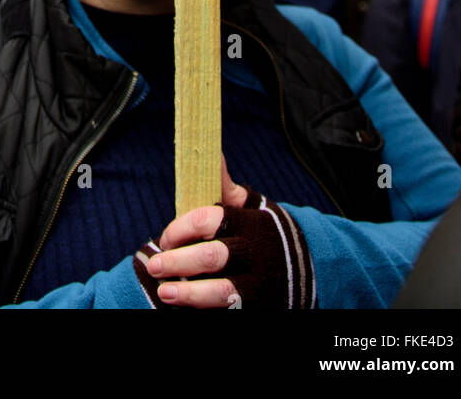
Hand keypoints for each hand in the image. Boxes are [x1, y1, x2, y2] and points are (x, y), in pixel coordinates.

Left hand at [136, 154, 315, 309]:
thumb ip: (224, 186)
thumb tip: (211, 149)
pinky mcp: (258, 307)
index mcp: (249, 223)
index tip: (165, 238)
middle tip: (155, 264)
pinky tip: (183, 308)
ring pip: (222, 291)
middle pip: (213, 256)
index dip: (182, 229)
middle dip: (179, 261)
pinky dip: (203, 309)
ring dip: (190, 294)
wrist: (305, 267)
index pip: (210, 220)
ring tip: (165, 292)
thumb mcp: (249, 207)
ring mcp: (258, 284)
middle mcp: (255, 254)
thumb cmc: (262, 231)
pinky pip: (228, 310)